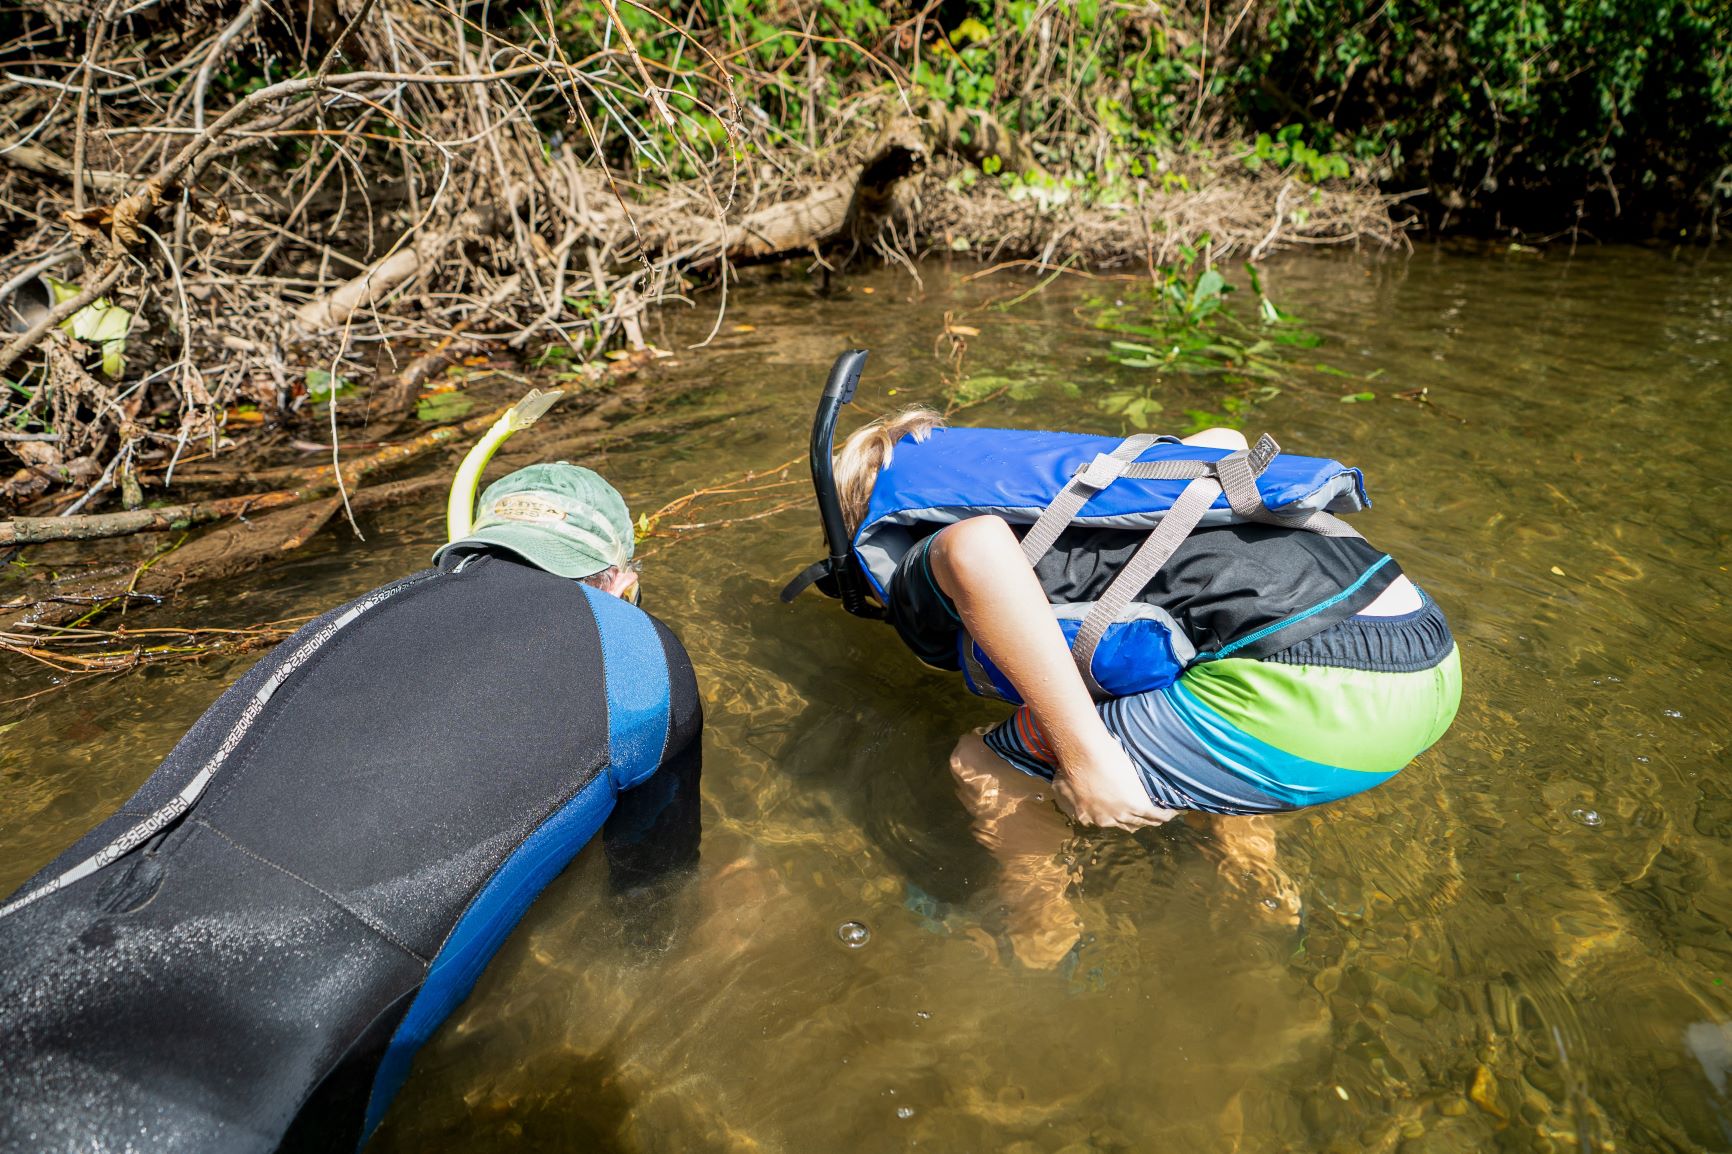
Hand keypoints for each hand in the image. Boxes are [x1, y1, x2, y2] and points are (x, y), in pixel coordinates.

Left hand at [1051, 739, 1175, 830]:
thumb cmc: (1070, 763)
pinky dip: (1164, 814)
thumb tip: (1066, 790)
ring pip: (1141, 822)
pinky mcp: (1137, 805)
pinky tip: (1173, 812)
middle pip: (1124, 825)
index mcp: (1086, 815)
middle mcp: (1104, 820)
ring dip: (1151, 820)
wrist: (1084, 753)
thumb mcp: (1061, 783)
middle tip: (1141, 814)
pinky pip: (1154, 814)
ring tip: (1160, 816)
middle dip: (1133, 820)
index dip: (1112, 816)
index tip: (1119, 811)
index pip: (1103, 821)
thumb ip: (1066, 792)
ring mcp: (1121, 814)